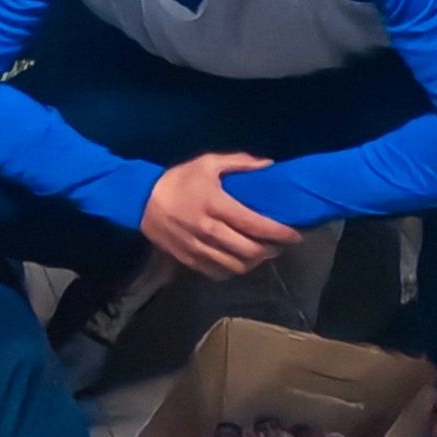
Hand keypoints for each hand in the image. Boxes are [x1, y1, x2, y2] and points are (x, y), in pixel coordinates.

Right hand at [140, 153, 299, 276]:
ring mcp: (198, 248)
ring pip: (237, 266)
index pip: (255, 224)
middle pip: (250, 251)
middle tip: (281, 244)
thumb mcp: (207, 163)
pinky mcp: (190, 260)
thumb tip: (269, 165)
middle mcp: (208, 230)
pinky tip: (241, 261)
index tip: (295, 234)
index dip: (279, 232)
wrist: (142, 200)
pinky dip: (235, 270)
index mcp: (215, 204)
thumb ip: (240, 163)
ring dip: (255, 263)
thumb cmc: (179, 179)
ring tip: (263, 253)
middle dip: (271, 250)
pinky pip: (219, 273)